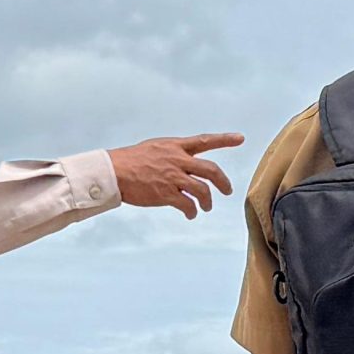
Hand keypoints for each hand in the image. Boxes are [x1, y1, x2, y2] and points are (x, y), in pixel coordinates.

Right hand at [109, 133, 243, 217]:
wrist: (113, 172)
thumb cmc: (130, 160)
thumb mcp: (155, 147)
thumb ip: (173, 153)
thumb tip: (185, 162)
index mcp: (175, 146)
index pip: (204, 140)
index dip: (224, 139)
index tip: (240, 138)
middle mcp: (177, 160)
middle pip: (211, 170)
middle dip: (223, 182)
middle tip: (228, 190)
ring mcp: (173, 178)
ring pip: (202, 190)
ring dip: (208, 201)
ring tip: (206, 207)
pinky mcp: (166, 194)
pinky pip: (187, 205)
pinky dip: (192, 212)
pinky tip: (190, 214)